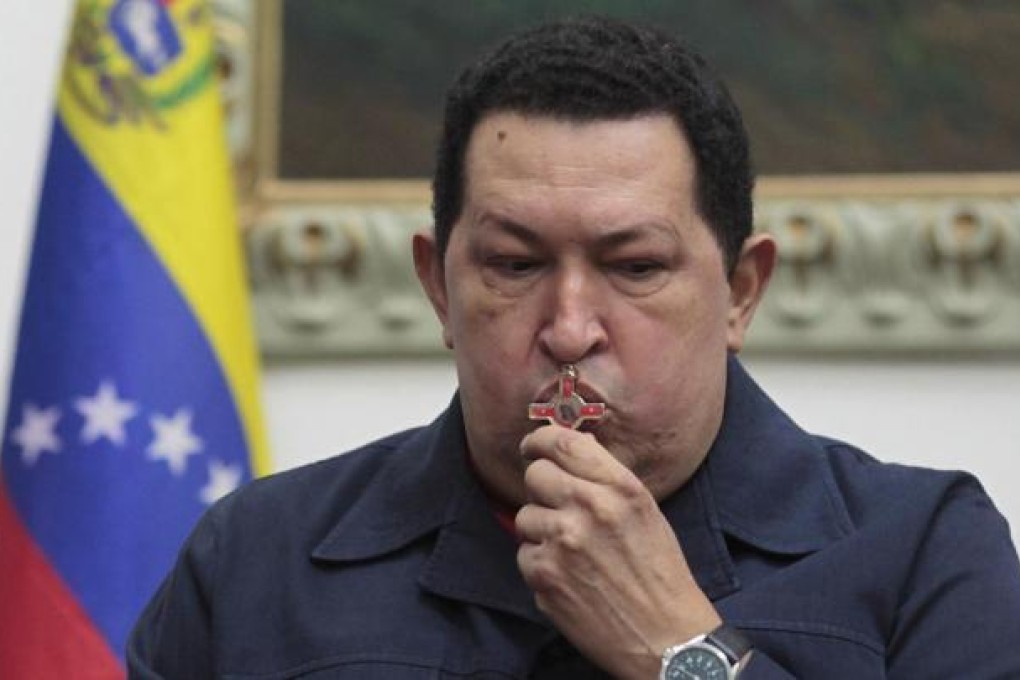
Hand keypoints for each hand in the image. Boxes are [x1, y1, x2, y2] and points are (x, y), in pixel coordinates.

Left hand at [516, 426, 721, 679]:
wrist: (666, 637)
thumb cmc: (660, 574)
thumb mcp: (645, 512)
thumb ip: (606, 480)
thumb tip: (567, 450)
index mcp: (620, 488)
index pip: (563, 443)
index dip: (539, 440)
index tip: (532, 447)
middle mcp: (590, 508)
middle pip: (535, 475)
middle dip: (542, 489)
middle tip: (558, 507)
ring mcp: (563, 542)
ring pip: (525, 517)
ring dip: (541, 531)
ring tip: (572, 552)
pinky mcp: (545, 576)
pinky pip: (524, 555)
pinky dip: (540, 565)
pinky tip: (569, 577)